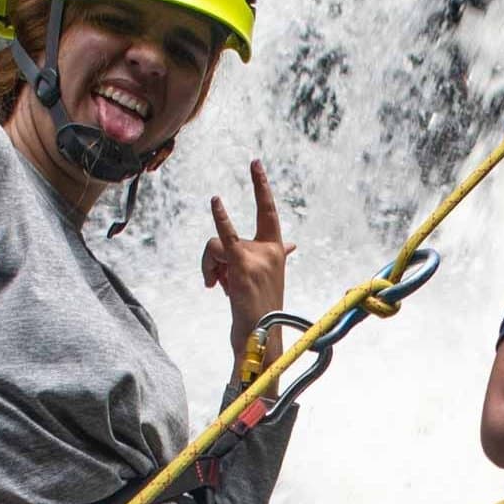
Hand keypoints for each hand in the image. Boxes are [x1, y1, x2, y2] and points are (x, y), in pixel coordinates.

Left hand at [203, 158, 294, 378]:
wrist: (261, 337)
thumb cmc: (262, 312)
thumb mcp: (269, 279)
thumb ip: (277, 256)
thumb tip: (293, 244)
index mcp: (277, 252)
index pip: (269, 213)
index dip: (262, 188)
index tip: (256, 165)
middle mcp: (270, 251)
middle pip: (229, 236)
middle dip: (247, 207)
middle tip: (254, 167)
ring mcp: (256, 256)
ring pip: (217, 246)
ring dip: (209, 268)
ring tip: (215, 288)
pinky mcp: (242, 264)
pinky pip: (224, 237)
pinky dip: (220, 218)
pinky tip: (216, 201)